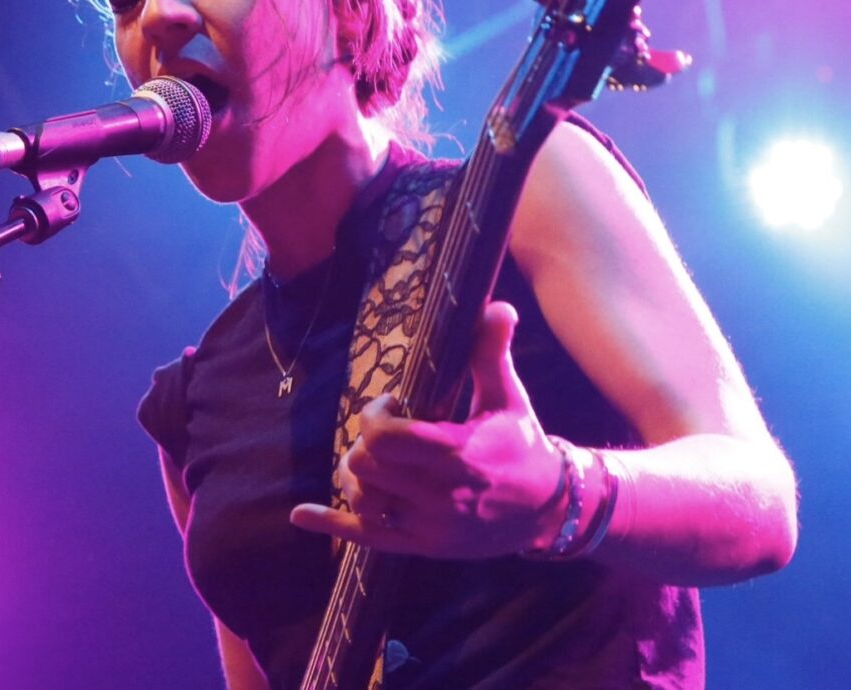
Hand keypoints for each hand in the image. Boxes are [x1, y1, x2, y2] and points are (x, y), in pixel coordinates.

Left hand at [289, 301, 567, 557]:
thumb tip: (497, 305)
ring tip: (375, 462)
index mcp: (457, 454)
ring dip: (356, 475)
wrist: (549, 508)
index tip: (393, 404)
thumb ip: (492, 352)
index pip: (385, 439)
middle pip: (365, 466)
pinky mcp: (423, 546)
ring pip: (362, 499)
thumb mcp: (508, 397)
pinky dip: (331, 524)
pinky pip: (367, 539)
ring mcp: (429, 525)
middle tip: (386, 432)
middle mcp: (439, 494)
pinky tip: (301, 515)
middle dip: (365, 441)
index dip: (375, 416)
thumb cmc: (523, 445)